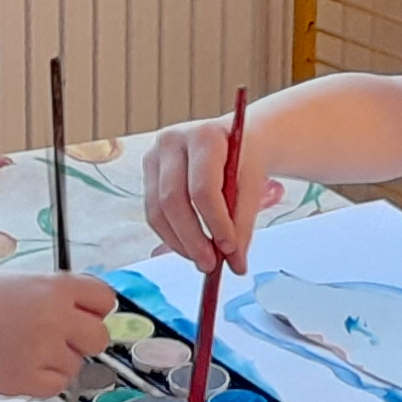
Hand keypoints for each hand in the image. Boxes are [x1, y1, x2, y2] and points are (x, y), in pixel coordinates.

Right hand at [0, 271, 119, 396]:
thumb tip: (91, 315)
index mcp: (54, 287)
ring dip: (56, 361)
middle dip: (83, 340)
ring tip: (21, 347)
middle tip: (57, 337)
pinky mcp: (25, 380)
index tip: (85, 314)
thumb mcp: (24, 282)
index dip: (94, 309)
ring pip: (75, 366)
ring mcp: (40, 351)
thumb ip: (61, 297)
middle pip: (99, 338)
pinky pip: (55, 387)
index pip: (104, 300)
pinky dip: (41, 380)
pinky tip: (17, 362)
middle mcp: (53, 318)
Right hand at [142, 117, 264, 273]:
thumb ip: (243, 223)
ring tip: (203, 260)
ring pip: (158, 211)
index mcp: (204, 136)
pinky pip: (153, 213)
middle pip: (173, 200)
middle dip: (192, 239)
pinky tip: (190, 247)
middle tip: (210, 264)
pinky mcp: (148, 172)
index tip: (229, 249)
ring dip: (180, 243)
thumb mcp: (253, 184)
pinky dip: (172, 236)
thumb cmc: (245, 158)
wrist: (237, 139)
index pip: (203, 188)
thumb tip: (236, 263)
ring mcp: (154, 156)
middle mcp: (172, 141)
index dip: (215, 223)